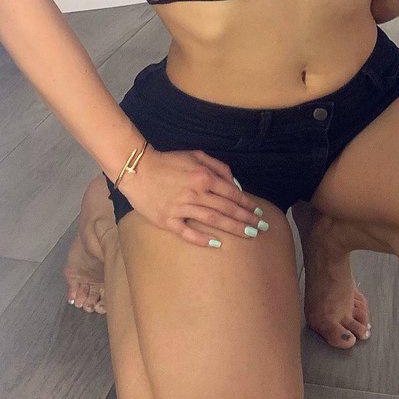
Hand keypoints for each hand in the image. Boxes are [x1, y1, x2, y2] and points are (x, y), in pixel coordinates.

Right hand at [118, 146, 264, 247]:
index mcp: (203, 177)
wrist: (138, 170)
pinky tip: (217, 244)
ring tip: (248, 235)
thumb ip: (218, 167)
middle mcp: (195, 192)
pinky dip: (202, 239)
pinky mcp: (167, 220)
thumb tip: (235, 184)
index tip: (258, 213)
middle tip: (261, 229)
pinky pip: (187, 232)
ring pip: (212, 220)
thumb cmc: (169, 161)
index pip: (231, 194)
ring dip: (233, 228)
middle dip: (246, 219)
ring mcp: (181, 207)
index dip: (247, 204)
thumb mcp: (196, 155)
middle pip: (226, 209)